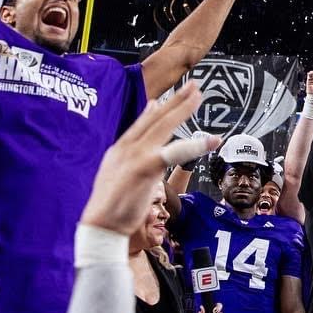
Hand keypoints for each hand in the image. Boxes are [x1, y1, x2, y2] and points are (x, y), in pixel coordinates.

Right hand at [81, 83, 220, 235]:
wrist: (101, 226)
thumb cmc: (111, 207)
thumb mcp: (116, 177)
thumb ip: (129, 160)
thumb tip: (141, 149)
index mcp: (119, 150)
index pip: (140, 124)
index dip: (155, 110)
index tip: (163, 99)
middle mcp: (127, 147)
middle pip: (155, 118)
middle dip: (175, 100)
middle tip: (192, 86)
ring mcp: (136, 155)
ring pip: (164, 126)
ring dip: (183, 109)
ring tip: (198, 96)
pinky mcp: (146, 166)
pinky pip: (175, 152)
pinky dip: (195, 146)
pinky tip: (211, 141)